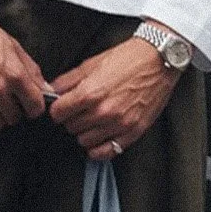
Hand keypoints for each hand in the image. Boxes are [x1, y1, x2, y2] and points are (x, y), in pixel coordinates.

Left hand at [48, 36, 183, 159]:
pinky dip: (98, 149)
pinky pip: (106, 152)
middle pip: (70, 127)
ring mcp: (119, 124)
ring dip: (85, 132)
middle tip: (80, 110)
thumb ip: (68, 80)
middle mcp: (103, 112)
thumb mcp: (92, 63)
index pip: (58, 114)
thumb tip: (51, 91)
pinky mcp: (132, 132)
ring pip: (84, 141)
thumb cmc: (127, 59)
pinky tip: (99, 138)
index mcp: (90, 93)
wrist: (159, 60)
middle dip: (72, 118)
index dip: (58, 109)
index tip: (62, 107)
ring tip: (92, 121)